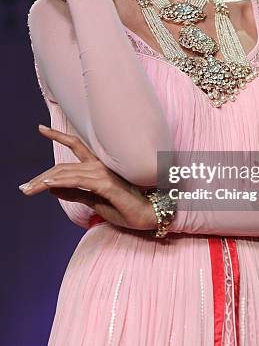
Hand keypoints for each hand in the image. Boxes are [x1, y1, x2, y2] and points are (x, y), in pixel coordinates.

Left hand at [19, 125, 156, 230]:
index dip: (58, 136)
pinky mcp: (106, 184)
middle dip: (41, 176)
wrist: (147, 216)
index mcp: (99, 167)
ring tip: (28, 189)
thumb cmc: (125, 208)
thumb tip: (52, 187)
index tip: (41, 128)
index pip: (76, 147)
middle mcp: (100, 166)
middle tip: (24, 187)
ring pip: (67, 173)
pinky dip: (61, 182)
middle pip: (63, 166)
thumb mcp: (94, 200)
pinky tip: (46, 184)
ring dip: (44, 181)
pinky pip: (77, 181)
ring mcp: (104, 174)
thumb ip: (75, 193)